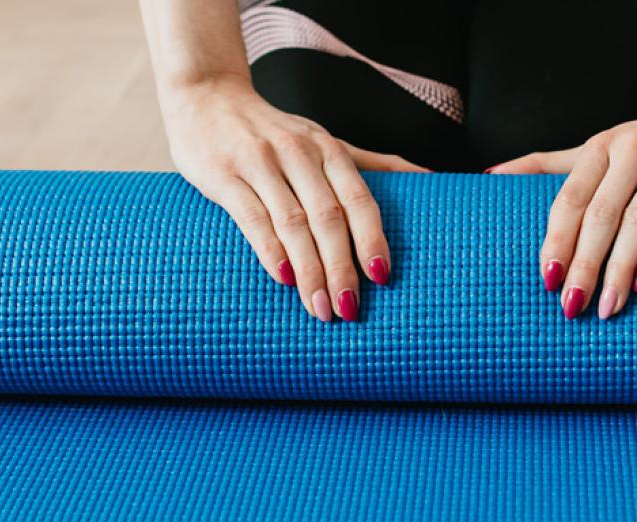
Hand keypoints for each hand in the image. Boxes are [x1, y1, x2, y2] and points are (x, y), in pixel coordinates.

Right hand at [161, 78, 425, 321]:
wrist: (206, 96)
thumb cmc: (271, 130)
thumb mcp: (322, 140)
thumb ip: (371, 162)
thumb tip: (429, 177)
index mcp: (327, 148)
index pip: (358, 199)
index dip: (372, 239)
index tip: (382, 277)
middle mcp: (298, 153)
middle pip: (328, 218)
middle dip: (342, 268)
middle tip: (349, 310)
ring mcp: (259, 162)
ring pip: (292, 223)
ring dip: (310, 271)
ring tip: (320, 308)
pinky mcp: (224, 174)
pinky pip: (252, 217)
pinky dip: (270, 250)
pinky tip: (284, 278)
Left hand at [489, 97, 636, 318]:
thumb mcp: (601, 149)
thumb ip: (549, 164)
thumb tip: (490, 175)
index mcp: (601, 147)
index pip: (570, 199)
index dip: (556, 240)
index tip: (546, 280)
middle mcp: (633, 149)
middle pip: (600, 215)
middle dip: (583, 264)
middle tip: (571, 306)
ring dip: (619, 268)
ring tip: (607, 307)